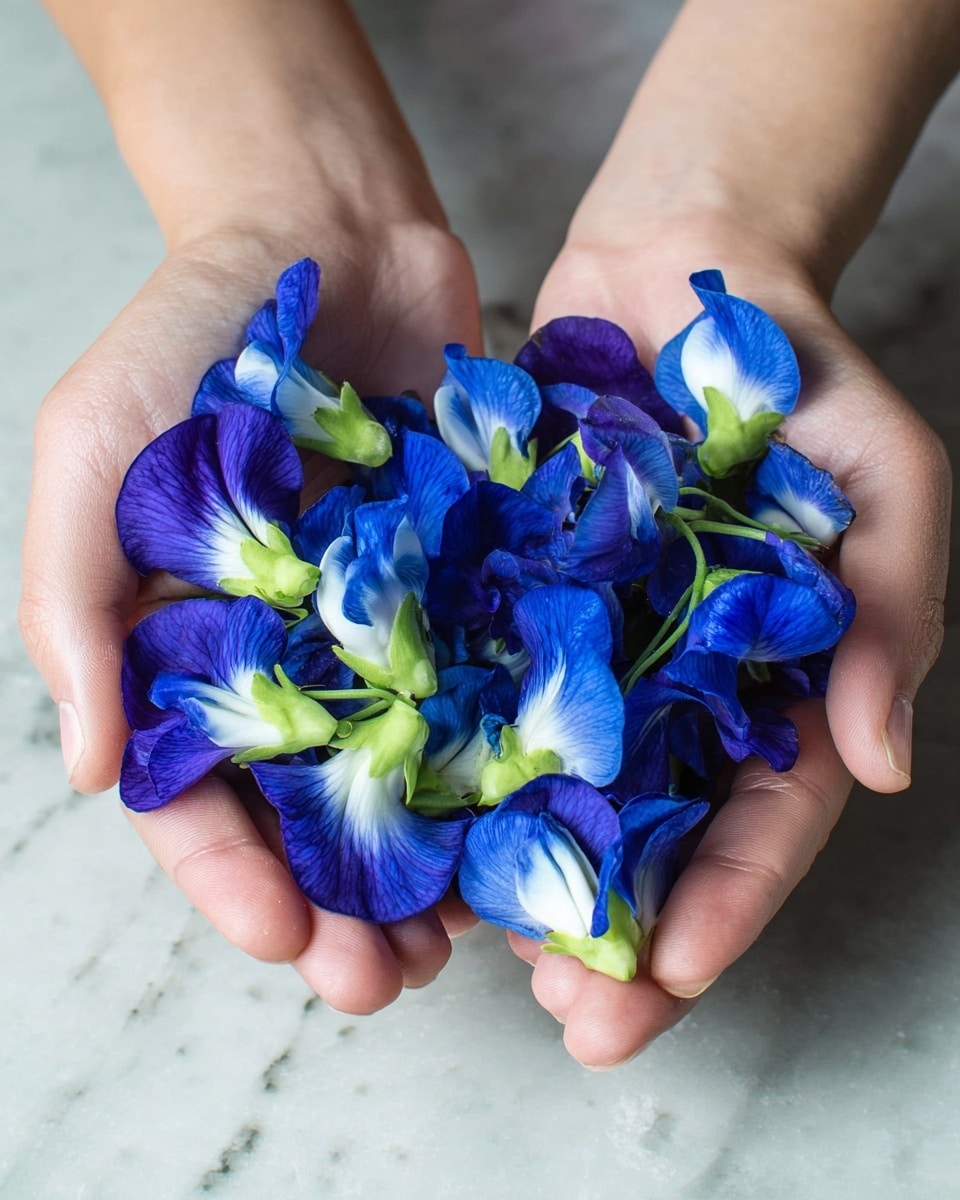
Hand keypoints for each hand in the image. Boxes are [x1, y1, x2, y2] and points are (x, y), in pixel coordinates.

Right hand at [19, 222, 482, 1010]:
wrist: (327, 233)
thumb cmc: (190, 333)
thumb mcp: (95, 447)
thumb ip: (75, 597)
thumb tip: (86, 763)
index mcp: (187, 648)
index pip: (194, 794)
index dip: (228, 878)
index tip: (281, 939)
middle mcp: (290, 659)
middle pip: (308, 816)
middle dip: (339, 906)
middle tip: (382, 979)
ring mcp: (386, 631)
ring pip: (407, 779)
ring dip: (429, 866)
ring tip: (460, 943)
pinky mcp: (468, 588)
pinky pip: (488, 690)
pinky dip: (506, 762)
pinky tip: (535, 823)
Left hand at [510, 219, 949, 1065]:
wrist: (681, 274)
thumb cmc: (803, 380)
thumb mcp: (888, 483)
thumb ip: (890, 615)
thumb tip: (878, 763)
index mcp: (774, 685)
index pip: (763, 818)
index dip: (728, 904)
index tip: (670, 975)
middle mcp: (674, 690)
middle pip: (652, 837)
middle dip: (617, 935)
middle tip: (572, 1021)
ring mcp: (586, 652)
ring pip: (557, 790)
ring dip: (526, 877)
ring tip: (482, 957)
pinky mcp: (507, 598)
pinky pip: (479, 691)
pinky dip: (455, 760)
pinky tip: (418, 822)